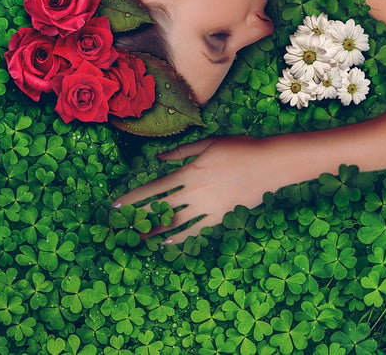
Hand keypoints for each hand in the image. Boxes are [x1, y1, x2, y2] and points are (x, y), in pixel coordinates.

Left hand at [112, 136, 276, 245]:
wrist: (269, 164)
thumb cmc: (239, 148)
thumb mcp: (208, 143)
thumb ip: (181, 152)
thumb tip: (158, 158)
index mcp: (189, 173)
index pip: (153, 189)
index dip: (133, 199)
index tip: (116, 205)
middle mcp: (194, 193)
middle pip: (159, 209)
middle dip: (138, 218)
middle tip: (122, 226)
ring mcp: (207, 207)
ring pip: (175, 224)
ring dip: (155, 232)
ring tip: (139, 238)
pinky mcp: (219, 216)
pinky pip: (195, 230)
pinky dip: (180, 238)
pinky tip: (167, 242)